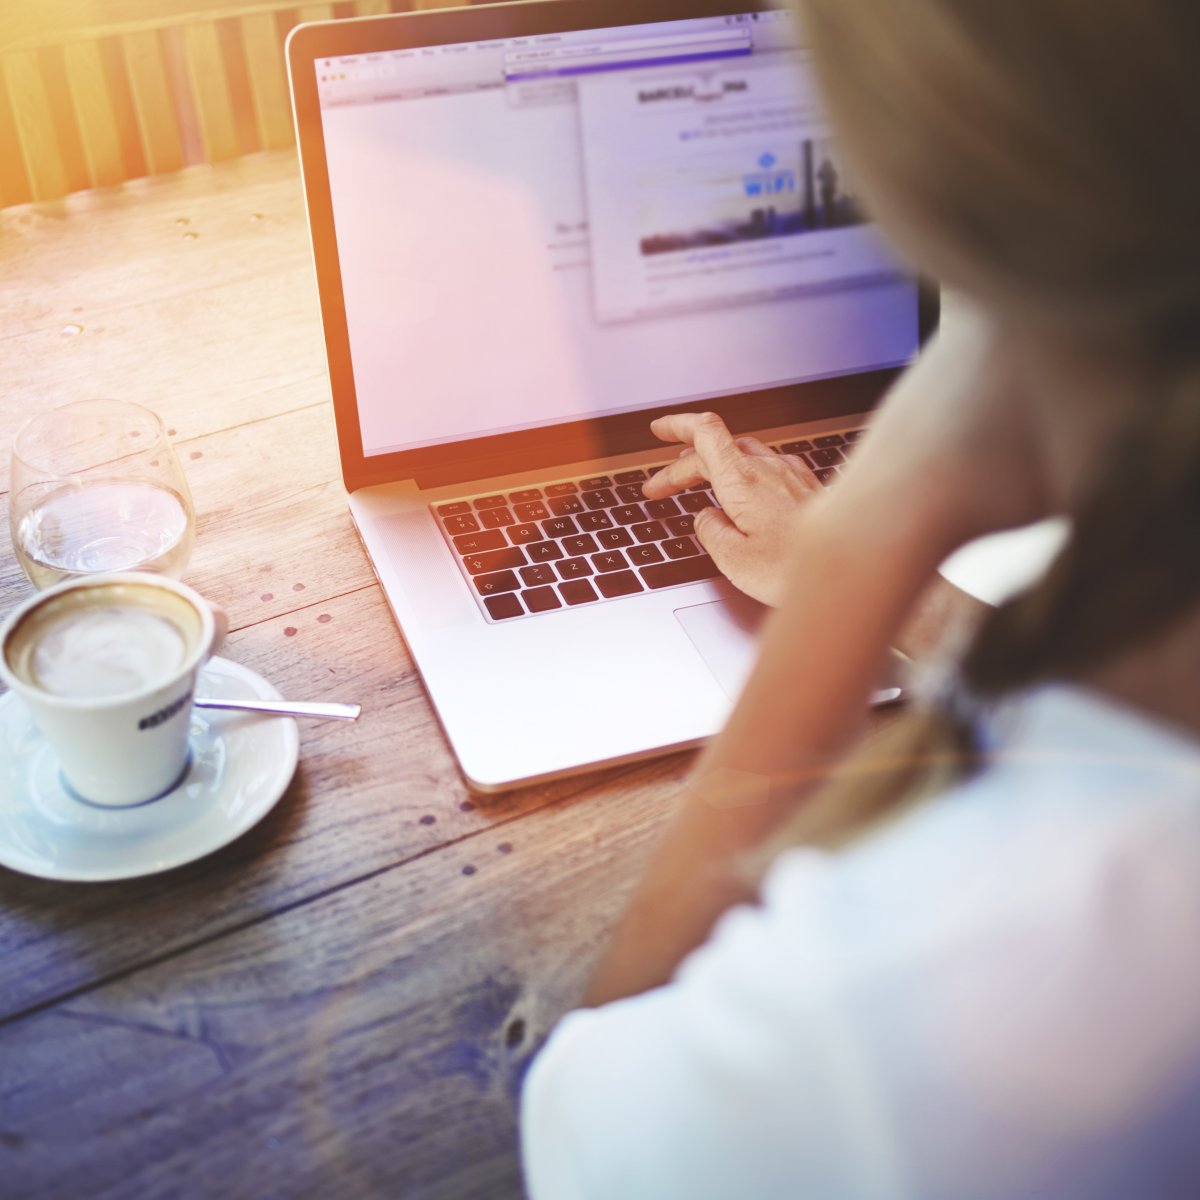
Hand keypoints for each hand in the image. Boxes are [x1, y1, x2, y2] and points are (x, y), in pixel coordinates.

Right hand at [643, 414, 822, 604]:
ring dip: (716, 467)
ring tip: (699, 485)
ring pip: (745, 455)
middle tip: (661, 489)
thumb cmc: (798, 572)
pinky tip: (746, 493)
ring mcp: (792, 475)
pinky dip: (746, 475)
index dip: (678, 425)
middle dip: (683, 466)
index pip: (704, 432)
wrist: (853, 574)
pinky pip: (769, 468)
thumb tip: (706, 519)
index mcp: (743, 481)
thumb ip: (710, 531)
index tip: (658, 430)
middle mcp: (769, 469)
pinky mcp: (808, 487)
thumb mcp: (733, 559)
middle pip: (718, 449)